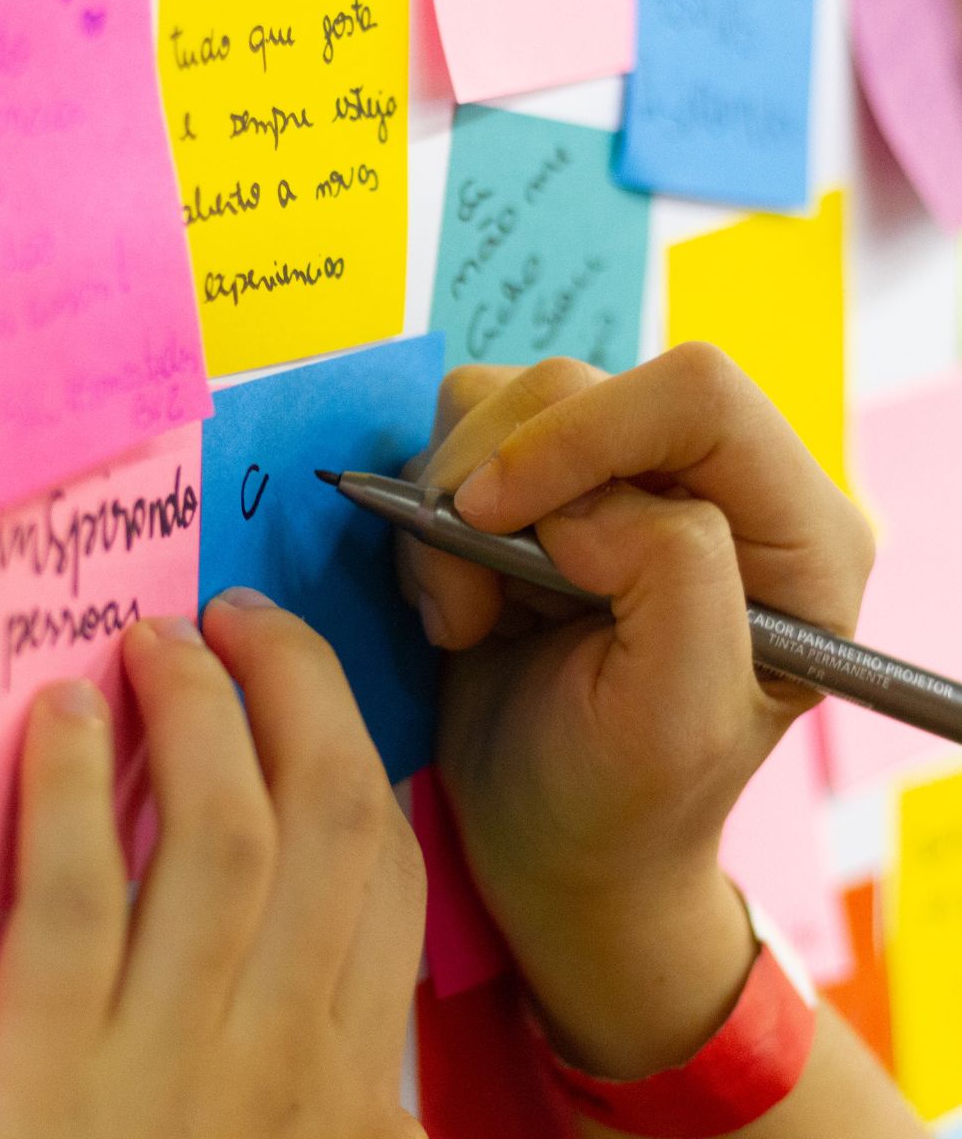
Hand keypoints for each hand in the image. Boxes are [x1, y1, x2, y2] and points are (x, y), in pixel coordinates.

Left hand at [0, 591, 426, 1138]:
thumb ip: (343, 1072)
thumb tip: (351, 963)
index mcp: (349, 1075)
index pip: (386, 868)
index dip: (354, 749)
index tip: (307, 684)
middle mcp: (282, 1050)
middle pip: (324, 823)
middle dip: (295, 694)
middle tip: (240, 619)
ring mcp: (168, 1060)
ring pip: (220, 840)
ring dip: (196, 718)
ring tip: (161, 643)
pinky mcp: (44, 1079)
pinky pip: (74, 902)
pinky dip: (69, 794)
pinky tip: (60, 716)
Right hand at [399, 346, 874, 1079]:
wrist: (552, 839)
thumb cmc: (620, 801)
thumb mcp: (672, 718)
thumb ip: (670, 578)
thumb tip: (583, 504)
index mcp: (795, 534)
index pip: (696, 395)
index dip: (578, 434)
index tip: (485, 518)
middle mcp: (714, 486)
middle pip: (581, 385)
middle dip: (493, 482)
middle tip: (465, 600)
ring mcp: (620, 482)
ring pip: (507, 399)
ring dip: (450, 503)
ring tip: (464, 613)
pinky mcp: (545, 493)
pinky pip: (459, 438)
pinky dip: (428, 515)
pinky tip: (457, 599)